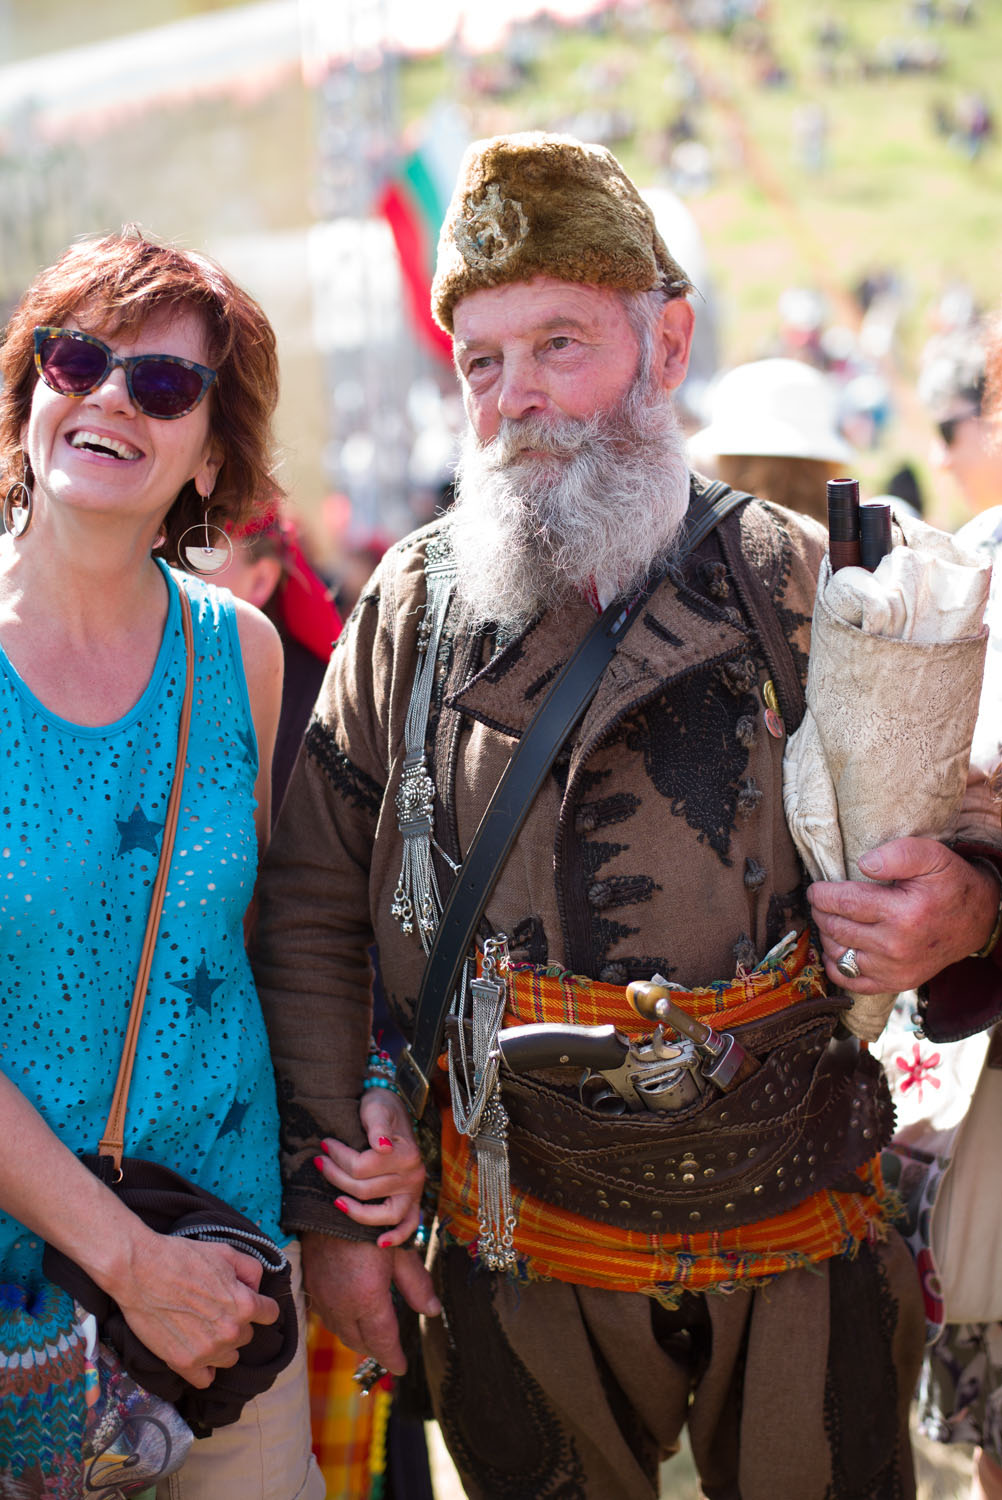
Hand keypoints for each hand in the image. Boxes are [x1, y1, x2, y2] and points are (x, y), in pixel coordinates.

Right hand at [110, 1228, 279, 1387]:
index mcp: (245, 1305)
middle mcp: (230, 1332)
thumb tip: (257, 1288)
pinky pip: (205, 1380)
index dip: (260, 1305)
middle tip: (215, 1308)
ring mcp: (207, 1351)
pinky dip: (204, 1369)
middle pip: (247, 1335)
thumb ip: (252, 1271)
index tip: (250, 1303)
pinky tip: (197, 1352)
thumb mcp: (226, 1252)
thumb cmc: (183, 1257)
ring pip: (230, 1358)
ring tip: (203, 1328)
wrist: (140, 1271)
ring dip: (222, 1346)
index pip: (269, 1314)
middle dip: (236, 1323)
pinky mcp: (183, 1364)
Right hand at [300, 1230, 440, 1376]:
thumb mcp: (399, 1250)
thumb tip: (433, 1310)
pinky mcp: (312, 1288)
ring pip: (342, 1333)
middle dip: (377, 1350)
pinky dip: (342, 1325)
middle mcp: (342, 1306)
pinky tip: (350, 1317)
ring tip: (372, 1338)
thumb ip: (417, 1284)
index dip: (393, 1357)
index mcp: (367, 1299)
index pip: (383, 1342)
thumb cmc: (369, 1223)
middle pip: (361, 1342)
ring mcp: (323, 1299)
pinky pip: (327, 1319)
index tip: (402, 1367)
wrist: (326, 1204)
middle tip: (390, 1353)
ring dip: (358, 1339)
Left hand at [315, 1089, 424, 1247]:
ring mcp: (414, 1192)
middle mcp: (413, 1175)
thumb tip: (381, 1146)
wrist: (393, 1111)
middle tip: (319, 1163)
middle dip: (336, 1177)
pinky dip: (396, 1237)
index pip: (362, 1167)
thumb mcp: (377, 1108)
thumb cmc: (381, 1109)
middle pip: (365, 1190)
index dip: (337, 1157)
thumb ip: (378, 1125)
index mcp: (406, 1153)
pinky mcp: (413, 1202)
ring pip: (383, 1214)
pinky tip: (378, 1242)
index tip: (324, 1145)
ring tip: (335, 1201)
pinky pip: (408, 1227)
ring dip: (356, 1212)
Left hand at [808, 836, 998, 993]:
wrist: (978, 920)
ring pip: (839, 955)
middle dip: (820, 912)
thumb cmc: (951, 884)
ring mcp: (895, 970)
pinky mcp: (897, 983)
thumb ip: (897, 854)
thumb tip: (863, 864)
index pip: (844, 903)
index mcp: (903, 914)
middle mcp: (897, 947)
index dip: (822, 894)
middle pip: (837, 929)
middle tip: (819, 901)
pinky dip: (835, 967)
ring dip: (826, 936)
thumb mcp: (932, 856)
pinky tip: (835, 950)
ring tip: (829, 919)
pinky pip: (852, 982)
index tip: (816, 888)